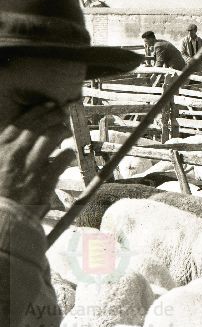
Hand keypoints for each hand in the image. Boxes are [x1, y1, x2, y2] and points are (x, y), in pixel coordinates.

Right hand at [0, 102, 74, 218]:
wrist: (0, 220)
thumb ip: (5, 151)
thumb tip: (19, 139)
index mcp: (0, 150)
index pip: (21, 124)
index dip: (36, 112)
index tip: (47, 105)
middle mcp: (15, 155)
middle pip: (38, 127)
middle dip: (53, 115)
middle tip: (63, 111)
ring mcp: (30, 168)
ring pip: (51, 138)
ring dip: (62, 131)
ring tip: (66, 130)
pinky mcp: (44, 182)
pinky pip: (62, 160)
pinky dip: (67, 153)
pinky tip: (69, 152)